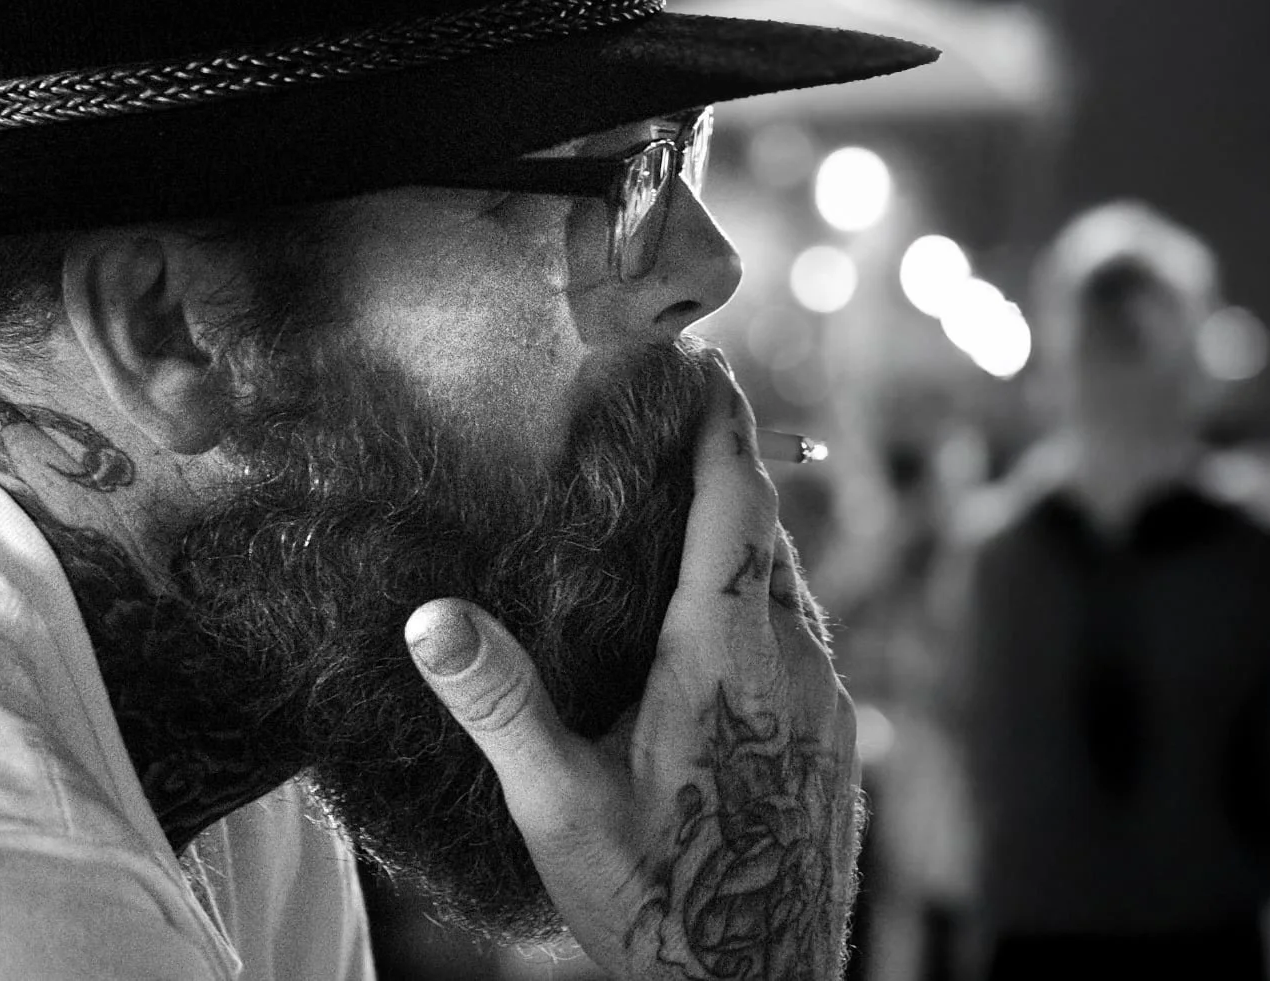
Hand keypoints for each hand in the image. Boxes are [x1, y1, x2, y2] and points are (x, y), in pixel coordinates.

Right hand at [404, 360, 862, 979]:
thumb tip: (432, 617)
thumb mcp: (562, 807)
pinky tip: (718, 631)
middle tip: (677, 425)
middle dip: (726, 470)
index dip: (722, 425)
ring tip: (687, 516)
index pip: (736, 503)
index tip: (707, 363)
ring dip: (744, 540)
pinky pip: (804, 637)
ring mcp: (828, 702)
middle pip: (766, 533)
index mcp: (728, 654)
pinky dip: (762, 601)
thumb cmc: (661, 906)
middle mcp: (794, 661)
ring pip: (790, 586)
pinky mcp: (838, 739)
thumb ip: (501, 704)